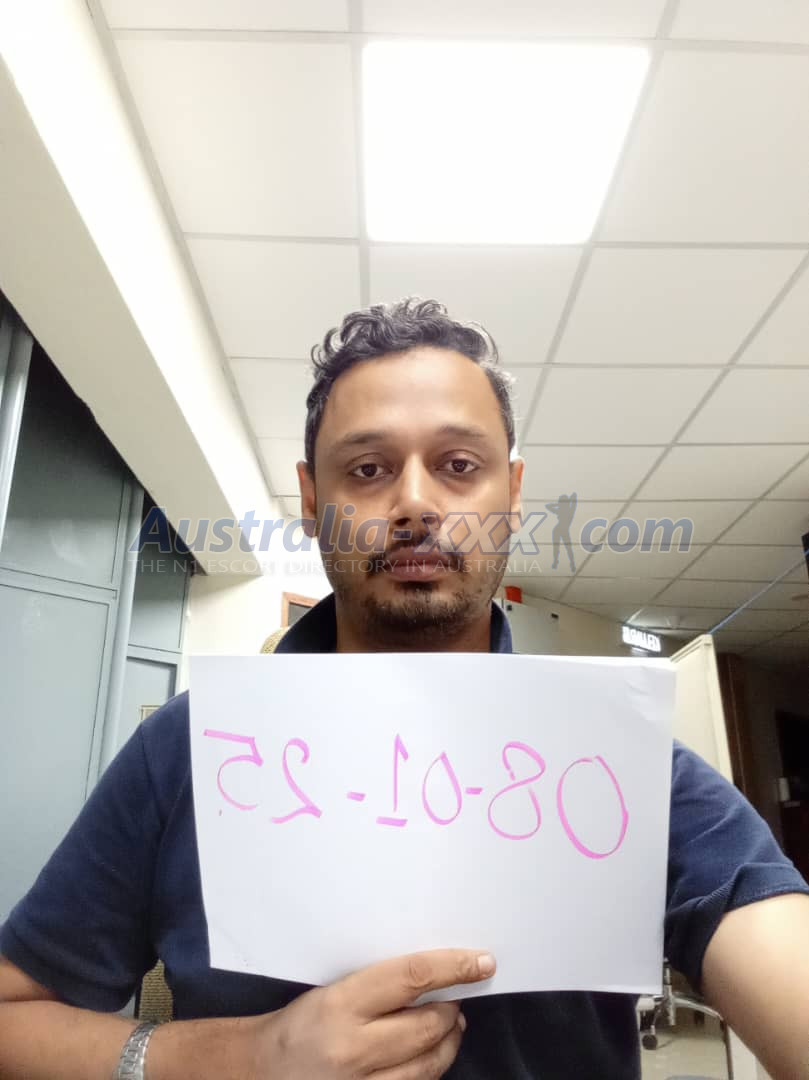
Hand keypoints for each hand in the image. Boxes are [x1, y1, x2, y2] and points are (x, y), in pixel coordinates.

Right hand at [255, 948, 495, 1078]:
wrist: (260, 1072)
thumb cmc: (301, 1024)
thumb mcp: (334, 991)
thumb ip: (380, 986)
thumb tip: (436, 976)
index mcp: (341, 1005)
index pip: (412, 977)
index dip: (453, 967)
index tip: (482, 962)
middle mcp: (352, 1049)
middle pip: (427, 1027)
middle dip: (452, 1010)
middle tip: (459, 998)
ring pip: (428, 1066)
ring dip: (449, 1043)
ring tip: (450, 1026)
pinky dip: (429, 1071)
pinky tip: (429, 1057)